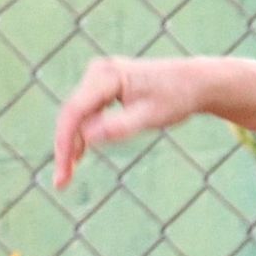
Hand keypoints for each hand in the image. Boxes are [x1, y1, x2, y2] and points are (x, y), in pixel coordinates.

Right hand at [53, 56, 206, 188]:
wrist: (193, 82)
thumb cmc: (176, 98)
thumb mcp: (152, 117)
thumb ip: (121, 126)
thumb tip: (88, 137)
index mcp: (107, 75)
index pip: (75, 111)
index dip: (65, 144)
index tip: (63, 173)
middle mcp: (98, 72)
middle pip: (71, 114)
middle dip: (65, 148)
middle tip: (62, 183)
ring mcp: (99, 78)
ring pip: (76, 116)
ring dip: (71, 144)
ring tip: (67, 177)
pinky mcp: (103, 88)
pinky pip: (86, 114)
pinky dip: (82, 135)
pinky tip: (78, 158)